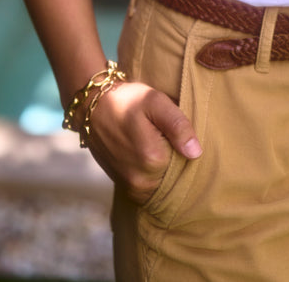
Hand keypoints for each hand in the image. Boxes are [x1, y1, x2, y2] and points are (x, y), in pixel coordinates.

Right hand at [82, 80, 201, 202]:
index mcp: (153, 160)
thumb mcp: (155, 102)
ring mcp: (130, 186)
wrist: (92, 106)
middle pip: (173, 177)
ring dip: (164, 169)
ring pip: (161, 183)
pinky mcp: (123, 185)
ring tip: (157, 143)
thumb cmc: (126, 100)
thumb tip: (196, 153)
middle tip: (166, 136)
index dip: (184, 147)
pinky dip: (152, 175)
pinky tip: (148, 154)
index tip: (177, 133)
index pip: (185, 164)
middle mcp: (141, 181)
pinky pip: (148, 187)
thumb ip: (178, 126)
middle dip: (175, 161)